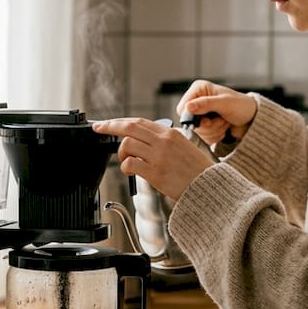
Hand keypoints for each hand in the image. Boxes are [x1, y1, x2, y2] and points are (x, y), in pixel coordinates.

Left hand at [91, 117, 216, 201]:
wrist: (208, 187)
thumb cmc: (196, 170)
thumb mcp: (183, 146)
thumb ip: (163, 140)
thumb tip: (141, 139)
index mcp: (170, 133)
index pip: (139, 121)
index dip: (119, 121)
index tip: (107, 123)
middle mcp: (163, 141)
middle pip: (129, 127)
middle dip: (110, 126)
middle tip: (99, 129)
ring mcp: (159, 157)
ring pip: (127, 144)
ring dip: (121, 153)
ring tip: (127, 160)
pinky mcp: (155, 173)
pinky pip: (130, 164)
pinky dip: (125, 166)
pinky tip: (130, 170)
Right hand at [176, 80, 257, 144]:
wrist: (252, 118)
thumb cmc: (242, 106)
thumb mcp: (225, 104)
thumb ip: (206, 104)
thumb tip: (188, 107)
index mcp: (199, 89)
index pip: (183, 108)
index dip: (193, 118)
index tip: (208, 121)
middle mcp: (197, 100)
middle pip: (189, 122)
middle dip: (207, 126)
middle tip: (221, 121)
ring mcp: (200, 113)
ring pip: (196, 132)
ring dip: (213, 131)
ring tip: (225, 123)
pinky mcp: (205, 124)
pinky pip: (202, 137)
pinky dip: (214, 136)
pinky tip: (223, 128)